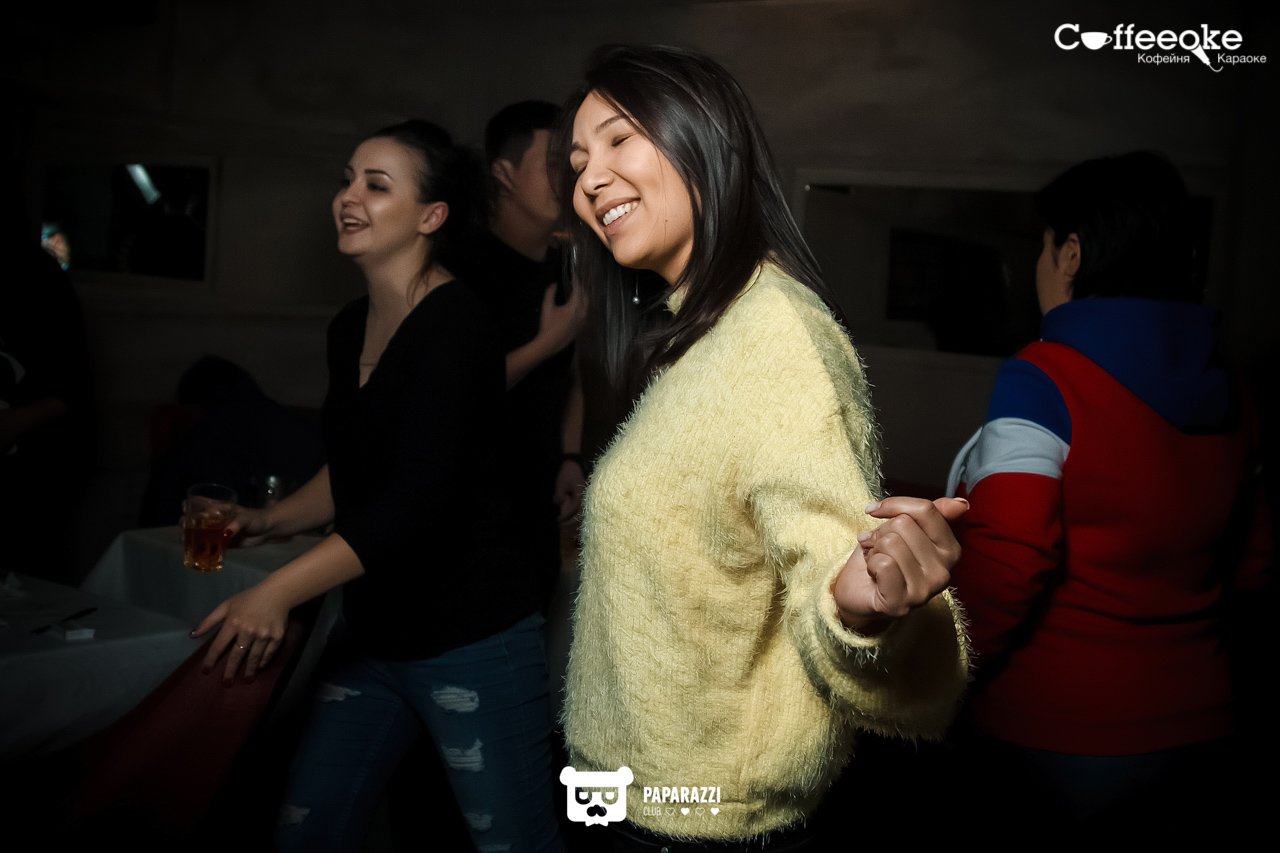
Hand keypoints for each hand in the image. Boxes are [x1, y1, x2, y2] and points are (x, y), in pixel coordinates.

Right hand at [180, 501, 273, 547]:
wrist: (267, 531)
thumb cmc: (256, 519)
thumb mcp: (246, 519)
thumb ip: (236, 525)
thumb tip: (224, 534)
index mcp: (220, 509)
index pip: (201, 503)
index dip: (190, 504)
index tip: (185, 508)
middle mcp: (216, 520)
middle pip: (196, 519)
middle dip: (187, 522)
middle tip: (185, 526)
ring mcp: (219, 532)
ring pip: (200, 533)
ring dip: (191, 536)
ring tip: (184, 539)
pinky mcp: (224, 544)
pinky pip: (210, 547)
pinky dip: (203, 550)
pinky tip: (194, 552)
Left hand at [191, 584, 288, 683]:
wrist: (278, 593)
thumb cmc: (249, 599)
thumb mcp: (227, 605)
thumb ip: (209, 621)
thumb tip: (192, 635)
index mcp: (233, 623)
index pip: (218, 646)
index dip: (211, 660)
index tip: (206, 671)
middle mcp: (248, 631)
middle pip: (236, 656)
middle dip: (230, 671)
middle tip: (226, 684)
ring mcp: (263, 635)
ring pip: (254, 657)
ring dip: (249, 670)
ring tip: (246, 680)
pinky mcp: (277, 637)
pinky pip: (269, 653)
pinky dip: (264, 661)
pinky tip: (260, 667)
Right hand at [534, 282, 585, 356]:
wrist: (550, 343)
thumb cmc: (548, 325)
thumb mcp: (547, 307)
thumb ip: (550, 293)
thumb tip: (554, 284)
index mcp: (574, 306)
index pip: (578, 289)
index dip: (576, 280)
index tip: (574, 274)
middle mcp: (582, 312)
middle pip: (586, 296)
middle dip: (581, 288)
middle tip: (576, 282)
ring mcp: (583, 320)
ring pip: (587, 305)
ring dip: (584, 297)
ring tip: (578, 292)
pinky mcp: (582, 326)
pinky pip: (586, 312)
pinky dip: (584, 305)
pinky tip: (578, 305)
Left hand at [554, 457, 586, 524]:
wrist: (574, 462)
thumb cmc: (567, 472)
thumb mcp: (560, 484)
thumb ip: (559, 496)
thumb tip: (557, 507)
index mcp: (580, 495)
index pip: (573, 510)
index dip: (564, 516)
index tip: (556, 520)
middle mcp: (585, 498)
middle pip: (580, 514)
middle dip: (570, 521)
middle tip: (560, 524)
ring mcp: (586, 497)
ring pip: (581, 512)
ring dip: (573, 518)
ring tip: (565, 521)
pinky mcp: (584, 495)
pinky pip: (581, 507)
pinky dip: (576, 512)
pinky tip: (570, 513)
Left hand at [833, 496, 968, 634]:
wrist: (859, 593)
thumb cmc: (883, 558)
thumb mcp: (905, 529)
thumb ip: (931, 514)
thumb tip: (961, 504)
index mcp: (950, 549)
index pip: (926, 510)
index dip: (894, 504)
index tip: (876, 510)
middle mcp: (943, 571)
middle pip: (903, 524)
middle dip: (881, 532)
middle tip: (878, 547)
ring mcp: (924, 590)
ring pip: (891, 543)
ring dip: (874, 549)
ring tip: (877, 561)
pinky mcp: (901, 604)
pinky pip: (883, 564)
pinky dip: (870, 564)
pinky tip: (874, 575)